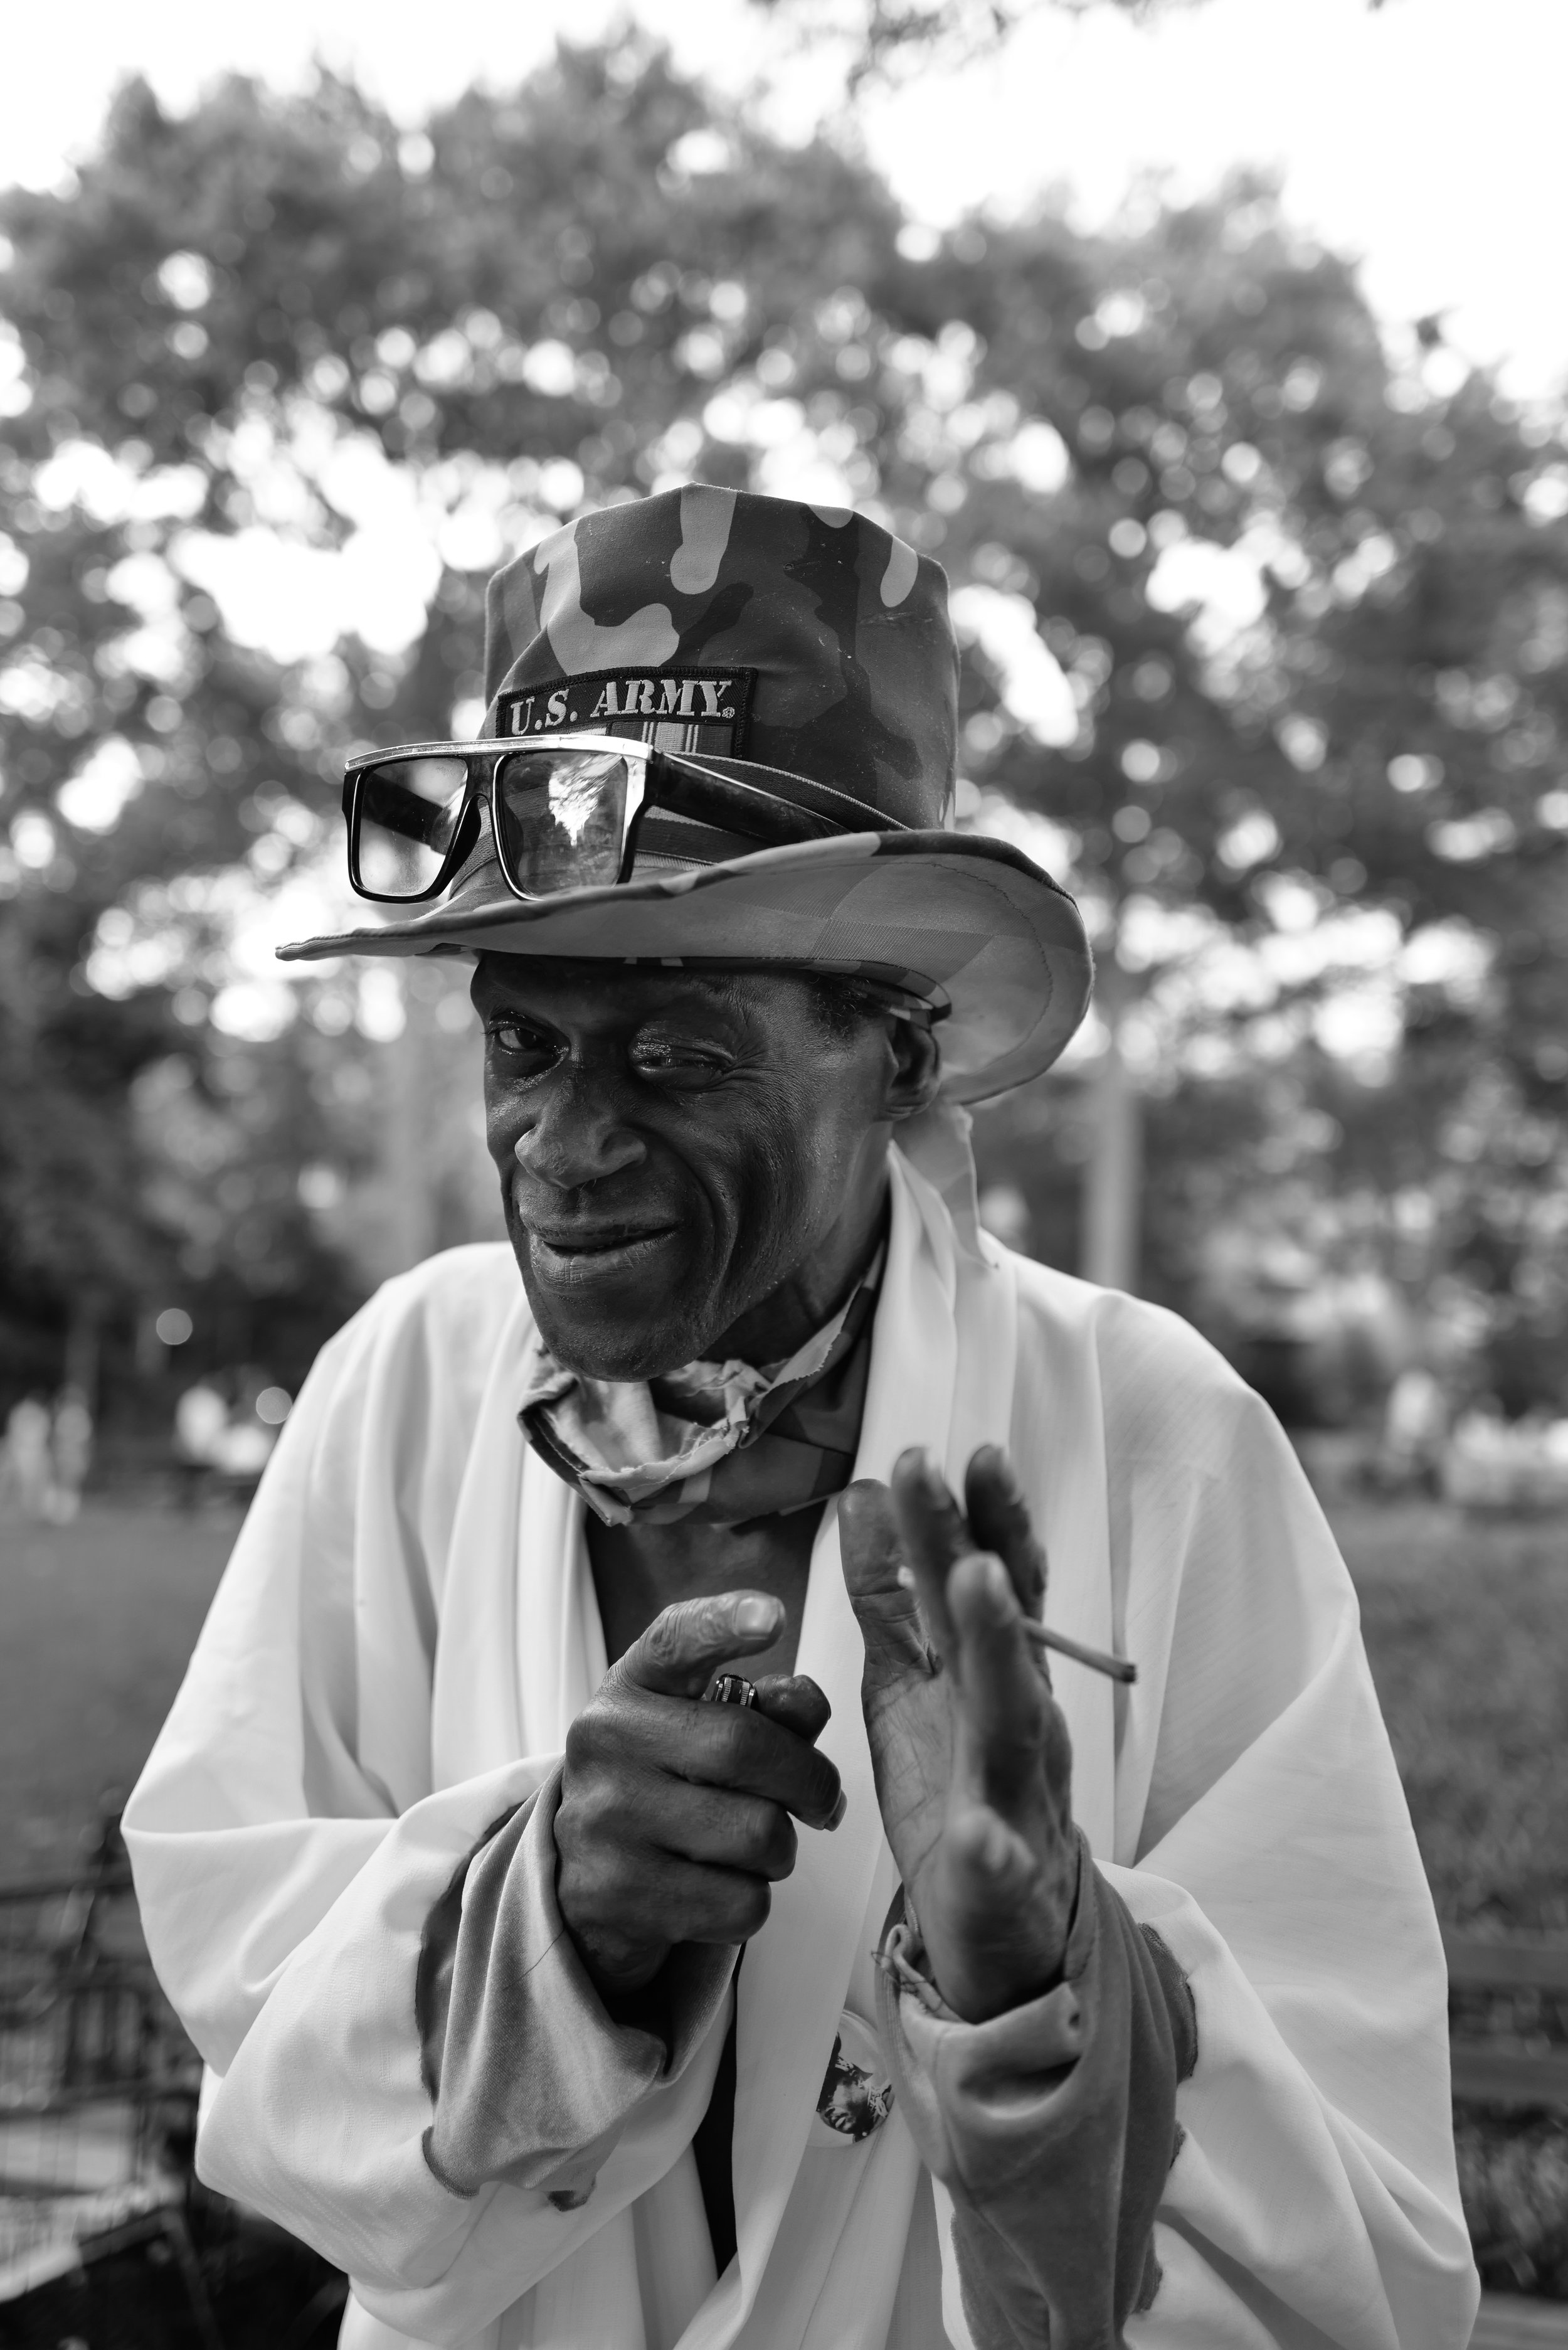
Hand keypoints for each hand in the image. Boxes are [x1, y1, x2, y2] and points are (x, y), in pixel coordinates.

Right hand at [556, 1590, 842, 1997]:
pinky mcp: (615, 1894)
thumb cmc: (669, 1784)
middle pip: (747, 1749)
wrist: (587, 1878)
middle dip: (811, 1782)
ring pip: (758, 1835)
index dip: (724, 1624)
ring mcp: (603, 1818)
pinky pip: (740, 1903)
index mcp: (633, 1685)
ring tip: (750, 1846)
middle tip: (819, 1801)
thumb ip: (765, 1704)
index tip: (772, 1614)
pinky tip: (718, 1886)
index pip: (677, 1641)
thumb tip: (808, 1708)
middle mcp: (606, 1739)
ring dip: (781, 1849)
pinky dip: (752, 1901)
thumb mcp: (702, 1726)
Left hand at [840, 1446, 1076, 2023]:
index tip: (953, 1449)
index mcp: (990, 1673)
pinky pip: (1002, 1861)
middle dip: (988, 1546)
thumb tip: (865, 1494)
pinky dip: (994, 1845)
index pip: (990, 1581)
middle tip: (972, 1471)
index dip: (977, 1516)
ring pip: (1018, 1720)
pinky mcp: (1004, 1878)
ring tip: (981, 1584)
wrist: (1004, 1927)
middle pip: (1006, 1627)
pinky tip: (979, 1832)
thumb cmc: (959, 1786)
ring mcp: (1017, 1796)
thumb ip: (891, 1595)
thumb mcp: (912, 1680)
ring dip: (1003, 1650)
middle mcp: (1017, 1720)